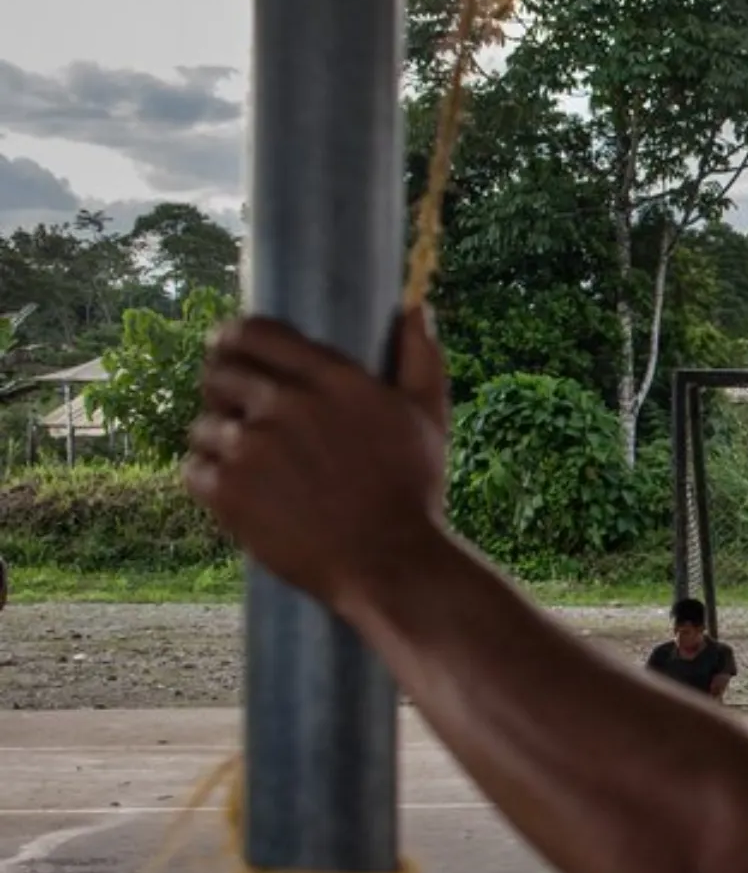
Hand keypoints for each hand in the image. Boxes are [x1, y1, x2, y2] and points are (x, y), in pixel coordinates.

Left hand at [183, 305, 450, 619]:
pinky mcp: (228, 492)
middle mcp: (285, 405)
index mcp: (331, 379)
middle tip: (237, 411)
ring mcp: (251, 449)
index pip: (251, 332)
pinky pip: (194, 469)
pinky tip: (237, 491)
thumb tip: (414, 308)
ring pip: (203, 425)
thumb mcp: (427, 418)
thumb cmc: (412, 491)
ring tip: (246, 464)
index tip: (233, 353)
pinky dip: (209, 479)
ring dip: (219, 440)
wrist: (392, 565)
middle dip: (222, 389)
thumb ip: (420, 358)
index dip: (233, 339)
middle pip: (216, 372)